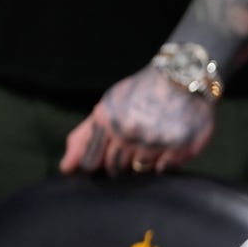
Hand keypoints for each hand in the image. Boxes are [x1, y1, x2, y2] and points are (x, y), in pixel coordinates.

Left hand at [59, 65, 214, 175]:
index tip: (110, 152)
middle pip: (115, 169)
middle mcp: (128, 131)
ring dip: (145, 161)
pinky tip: (169, 146)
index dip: (99, 162)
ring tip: (154, 141)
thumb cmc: (141, 93)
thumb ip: (84, 137)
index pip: (90, 162)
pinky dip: (166, 163)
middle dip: (122, 163)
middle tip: (136, 143)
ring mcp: (153, 140)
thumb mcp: (107, 107)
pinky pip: (165, 170)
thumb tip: (66, 168)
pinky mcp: (179, 146)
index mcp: (107, 121)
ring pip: (140, 170)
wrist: (181, 75)